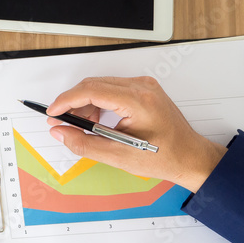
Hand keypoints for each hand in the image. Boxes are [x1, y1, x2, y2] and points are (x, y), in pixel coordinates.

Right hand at [46, 76, 226, 192]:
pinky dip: (98, 102)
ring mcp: (143, 86)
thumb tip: (61, 132)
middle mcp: (141, 87)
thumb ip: (85, 144)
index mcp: (138, 101)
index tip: (53, 112)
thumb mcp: (120, 156)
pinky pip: (112, 88)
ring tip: (82, 125)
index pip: (91, 91)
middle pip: (94, 85)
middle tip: (61, 121)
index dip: (67, 100)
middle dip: (73, 103)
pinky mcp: (143, 89)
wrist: (190, 157)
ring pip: (101, 85)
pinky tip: (96, 119)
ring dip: (85, 103)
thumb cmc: (164, 157)